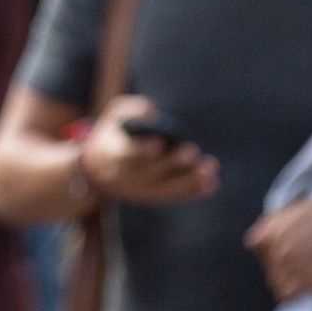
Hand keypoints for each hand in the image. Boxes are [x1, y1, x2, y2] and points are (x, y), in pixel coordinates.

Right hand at [81, 96, 218, 208]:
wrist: (100, 167)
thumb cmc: (116, 132)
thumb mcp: (116, 114)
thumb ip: (134, 111)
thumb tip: (154, 115)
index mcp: (111, 154)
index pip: (126, 154)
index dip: (142, 150)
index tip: (159, 143)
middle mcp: (124, 178)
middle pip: (149, 174)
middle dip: (172, 163)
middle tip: (191, 151)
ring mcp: (139, 192)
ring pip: (165, 189)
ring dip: (189, 181)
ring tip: (210, 169)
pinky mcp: (152, 198)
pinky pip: (174, 197)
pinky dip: (193, 192)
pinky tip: (212, 184)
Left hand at [245, 201, 311, 301]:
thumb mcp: (294, 211)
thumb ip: (269, 226)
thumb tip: (249, 244)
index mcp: (272, 232)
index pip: (259, 251)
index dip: (272, 251)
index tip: (289, 250)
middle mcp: (278, 251)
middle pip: (268, 268)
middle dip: (279, 267)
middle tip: (301, 263)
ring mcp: (291, 268)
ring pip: (275, 284)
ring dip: (285, 282)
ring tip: (303, 274)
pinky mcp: (306, 284)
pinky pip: (286, 296)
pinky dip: (291, 295)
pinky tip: (303, 288)